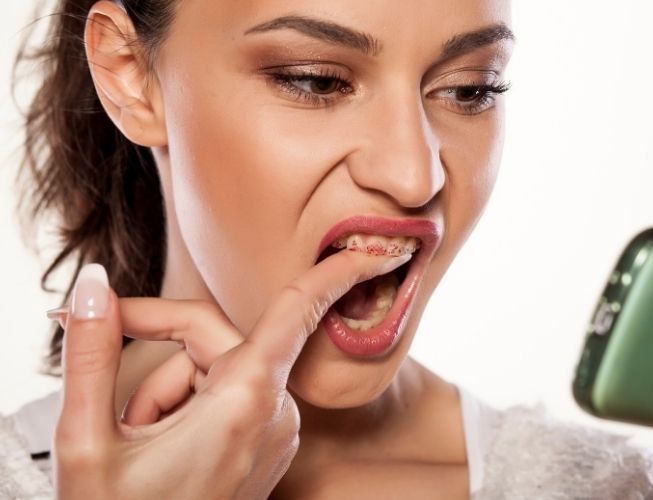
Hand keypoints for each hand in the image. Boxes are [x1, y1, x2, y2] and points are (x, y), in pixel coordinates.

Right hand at [52, 250, 409, 499]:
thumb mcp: (89, 441)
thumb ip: (91, 354)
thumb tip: (93, 287)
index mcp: (245, 402)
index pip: (296, 312)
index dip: (338, 272)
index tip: (378, 247)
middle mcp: (273, 413)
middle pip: (211, 339)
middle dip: (154, 361)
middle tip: (113, 406)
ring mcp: (272, 430)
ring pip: (210, 369)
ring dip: (163, 394)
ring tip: (137, 443)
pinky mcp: (262, 441)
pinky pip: (223, 395)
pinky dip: (184, 407)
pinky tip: (159, 446)